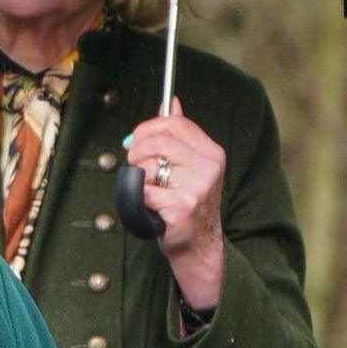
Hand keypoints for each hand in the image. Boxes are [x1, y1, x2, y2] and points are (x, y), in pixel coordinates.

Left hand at [121, 100, 227, 311]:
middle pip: (157, 142)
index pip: (175, 123)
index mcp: (211, 153)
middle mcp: (209, 167)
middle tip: (135, 166)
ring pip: (147, 167)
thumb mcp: (190, 165)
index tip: (134, 140)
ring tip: (150, 191)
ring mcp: (197, 187)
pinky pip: (143, 192)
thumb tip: (171, 102)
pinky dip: (138, 200)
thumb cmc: (188, 204)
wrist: (197, 246)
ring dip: (138, 179)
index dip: (147, 128)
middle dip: (136, 152)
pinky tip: (152, 207)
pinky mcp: (182, 207)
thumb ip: (180, 134)